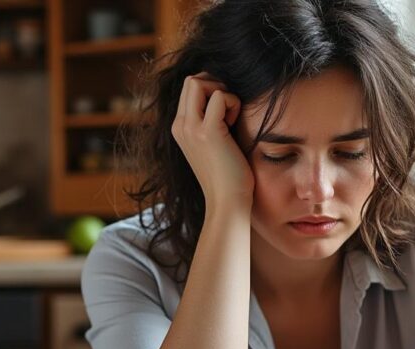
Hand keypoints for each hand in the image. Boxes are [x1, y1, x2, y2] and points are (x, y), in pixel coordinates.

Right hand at [170, 72, 254, 209]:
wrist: (227, 202)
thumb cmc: (227, 175)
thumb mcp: (213, 143)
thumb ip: (211, 121)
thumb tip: (223, 97)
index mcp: (179, 128)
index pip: (189, 87)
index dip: (210, 90)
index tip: (224, 113)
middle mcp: (180, 125)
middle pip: (191, 80)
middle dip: (215, 85)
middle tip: (228, 111)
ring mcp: (191, 128)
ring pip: (200, 81)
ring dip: (223, 92)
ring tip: (230, 119)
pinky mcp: (208, 131)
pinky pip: (220, 95)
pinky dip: (233, 103)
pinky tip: (235, 124)